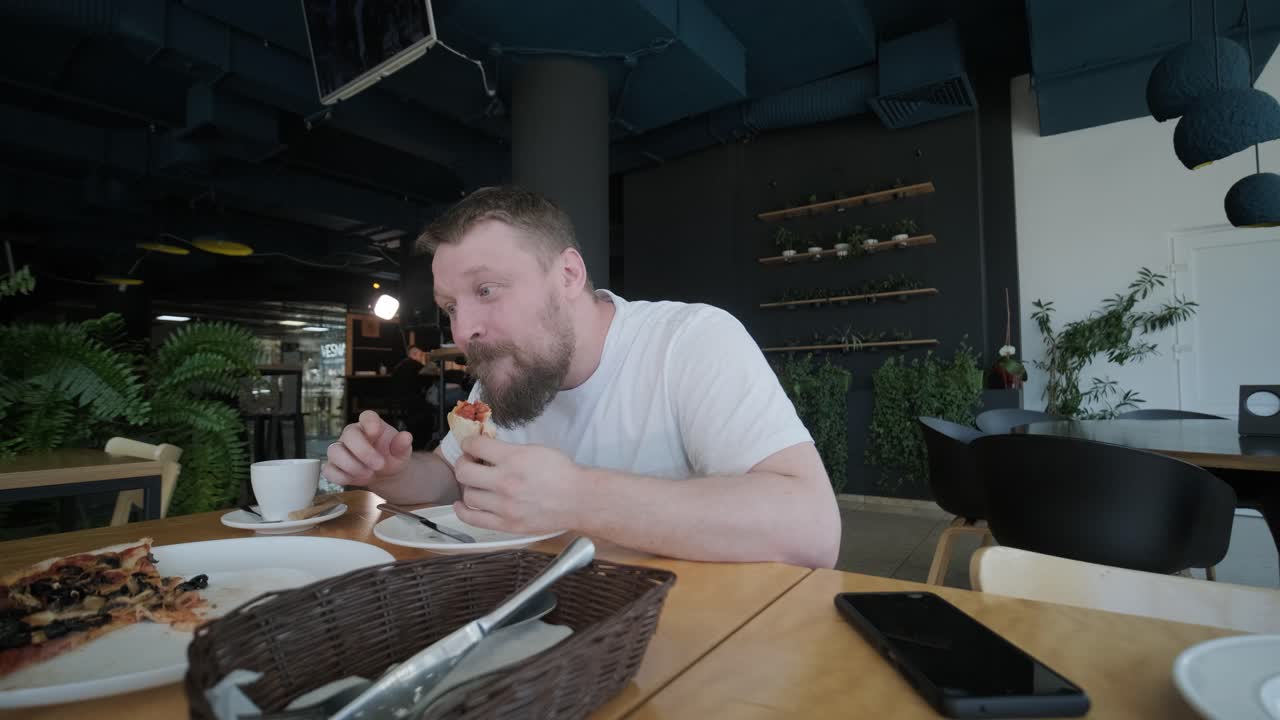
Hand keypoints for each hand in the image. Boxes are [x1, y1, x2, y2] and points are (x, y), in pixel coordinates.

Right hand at [322, 411, 413, 487]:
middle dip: (364, 452)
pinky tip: (356, 480)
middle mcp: (352, 434)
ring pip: (334, 452)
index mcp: (371, 425)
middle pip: (349, 435)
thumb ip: (402, 445)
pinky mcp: (333, 466)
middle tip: (379, 465)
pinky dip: (342, 477)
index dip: (370, 422)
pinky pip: (329, 470)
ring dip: (352, 466)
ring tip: (369, 475)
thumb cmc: (392, 456)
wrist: (385, 473)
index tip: (376, 432)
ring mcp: (340, 449)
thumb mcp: (402, 452)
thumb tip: (406, 437)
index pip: (367, 416)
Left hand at [453, 436, 586, 534]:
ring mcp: (505, 506)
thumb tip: (487, 448)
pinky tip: (463, 504)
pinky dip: (463, 510)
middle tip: (469, 462)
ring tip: (475, 483)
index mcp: (514, 459)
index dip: (468, 443)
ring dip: (468, 486)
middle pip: (464, 472)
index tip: (470, 446)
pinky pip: (473, 519)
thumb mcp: (536, 450)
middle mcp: (506, 482)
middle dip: (463, 463)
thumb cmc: (562, 474)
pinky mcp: (507, 524)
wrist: (578, 500)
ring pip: (468, 495)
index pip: (475, 446)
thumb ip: (509, 450)